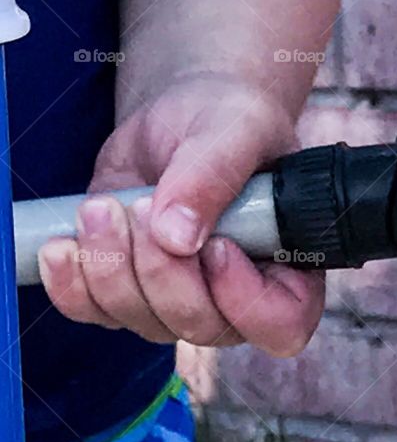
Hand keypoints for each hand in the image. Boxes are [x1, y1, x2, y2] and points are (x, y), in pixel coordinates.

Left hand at [37, 73, 324, 355]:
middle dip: (160, 270)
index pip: (280, 325)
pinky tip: (63, 245)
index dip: (243, 300)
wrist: (182, 116)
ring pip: (143, 321)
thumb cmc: (228, 120)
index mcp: (290, 270)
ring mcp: (181, 303)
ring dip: (112, 266)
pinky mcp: (128, 293)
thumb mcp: (235, 129)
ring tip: (103, 206)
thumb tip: (176, 236)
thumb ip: (214, 175)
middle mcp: (238, 300)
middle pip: (200, 325)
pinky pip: (95, 313)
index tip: (215, 245)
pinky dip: (71, 283)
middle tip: (144, 205)